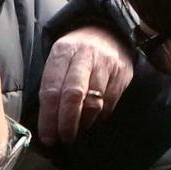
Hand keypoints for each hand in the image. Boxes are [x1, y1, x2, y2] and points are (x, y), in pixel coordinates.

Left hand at [37, 24, 135, 143]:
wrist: (105, 31)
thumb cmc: (75, 54)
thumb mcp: (58, 60)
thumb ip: (51, 87)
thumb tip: (47, 125)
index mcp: (63, 51)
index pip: (52, 89)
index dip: (48, 117)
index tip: (48, 137)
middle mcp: (85, 55)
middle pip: (74, 95)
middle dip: (67, 123)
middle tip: (64, 138)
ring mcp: (107, 63)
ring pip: (94, 102)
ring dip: (84, 122)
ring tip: (78, 128)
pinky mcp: (123, 72)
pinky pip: (110, 103)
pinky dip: (100, 116)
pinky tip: (93, 117)